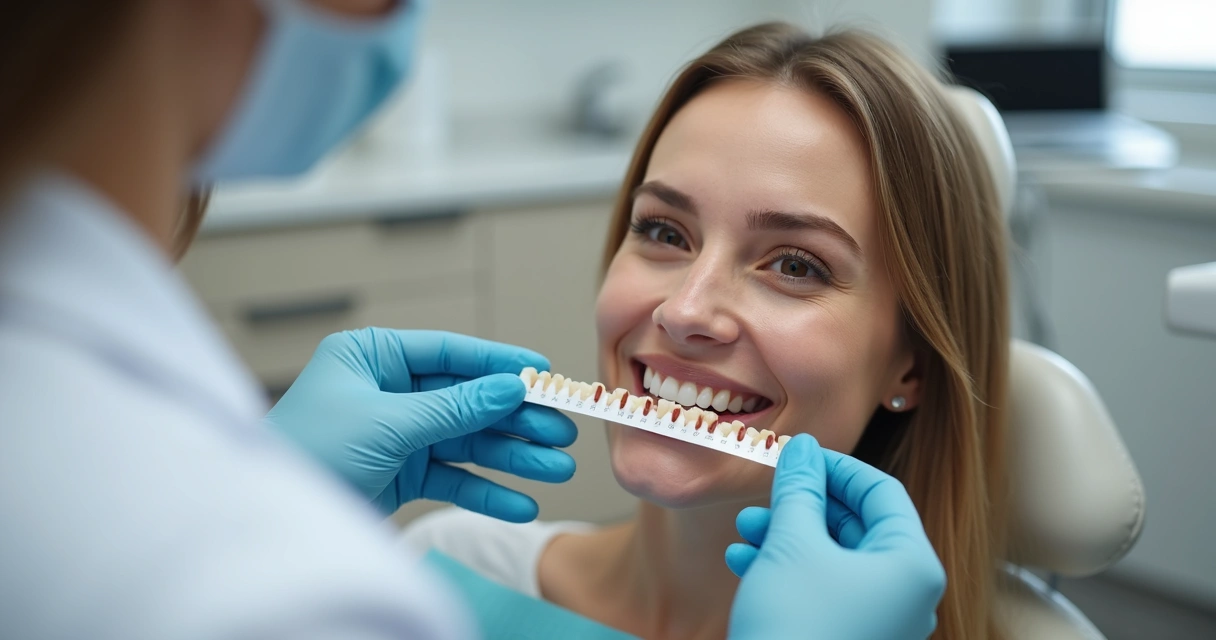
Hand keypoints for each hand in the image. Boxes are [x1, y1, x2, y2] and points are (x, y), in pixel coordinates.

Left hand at [265, 328, 577, 520]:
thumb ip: (455, 407)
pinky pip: (453, 478)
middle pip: (468, 400)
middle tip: (562, 431)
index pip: (450, 353)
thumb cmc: (307, 452)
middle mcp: (387, 392)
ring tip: (556, 470)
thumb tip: (510, 385)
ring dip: (512, 458)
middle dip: (516, 419)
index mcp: (372, 358)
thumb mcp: (387, 423)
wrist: (272, 519)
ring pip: (467, 442)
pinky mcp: (400, 474)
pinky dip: (485, 492)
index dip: (500, 364)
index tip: (544, 373)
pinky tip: (520, 503)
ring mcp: (396, 434)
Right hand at [725, 434, 944, 639]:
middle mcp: (906, 595)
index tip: (795, 455)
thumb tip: (803, 449)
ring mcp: (881, 623)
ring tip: (744, 527)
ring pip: (834, 559)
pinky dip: (787, 570)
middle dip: (803, 504)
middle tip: (764, 491)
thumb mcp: (792, 543)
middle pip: (857, 526)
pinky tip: (743, 560)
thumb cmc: (795, 625)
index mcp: (912, 565)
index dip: (836, 466)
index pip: (882, 493)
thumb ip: (800, 489)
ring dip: (786, 535)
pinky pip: (825, 592)